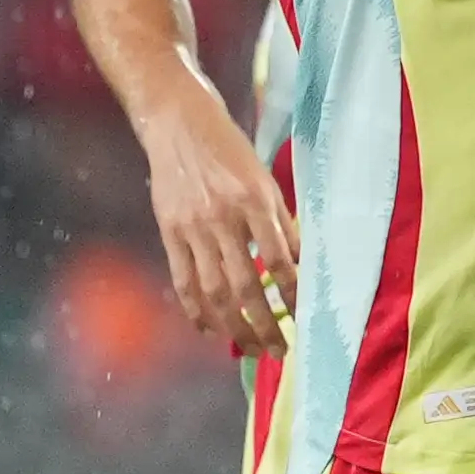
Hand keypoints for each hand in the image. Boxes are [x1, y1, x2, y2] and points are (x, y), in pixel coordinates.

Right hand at [139, 95, 299, 357]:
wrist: (178, 122)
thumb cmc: (230, 150)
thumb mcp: (265, 178)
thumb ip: (281, 221)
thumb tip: (300, 265)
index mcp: (254, 200)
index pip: (279, 260)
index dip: (293, 294)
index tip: (306, 318)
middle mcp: (222, 217)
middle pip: (245, 285)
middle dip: (264, 325)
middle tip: (281, 350)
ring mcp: (191, 227)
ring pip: (213, 291)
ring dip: (233, 326)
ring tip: (249, 349)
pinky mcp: (168, 232)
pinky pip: (183, 281)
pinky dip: (195, 311)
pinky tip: (210, 330)